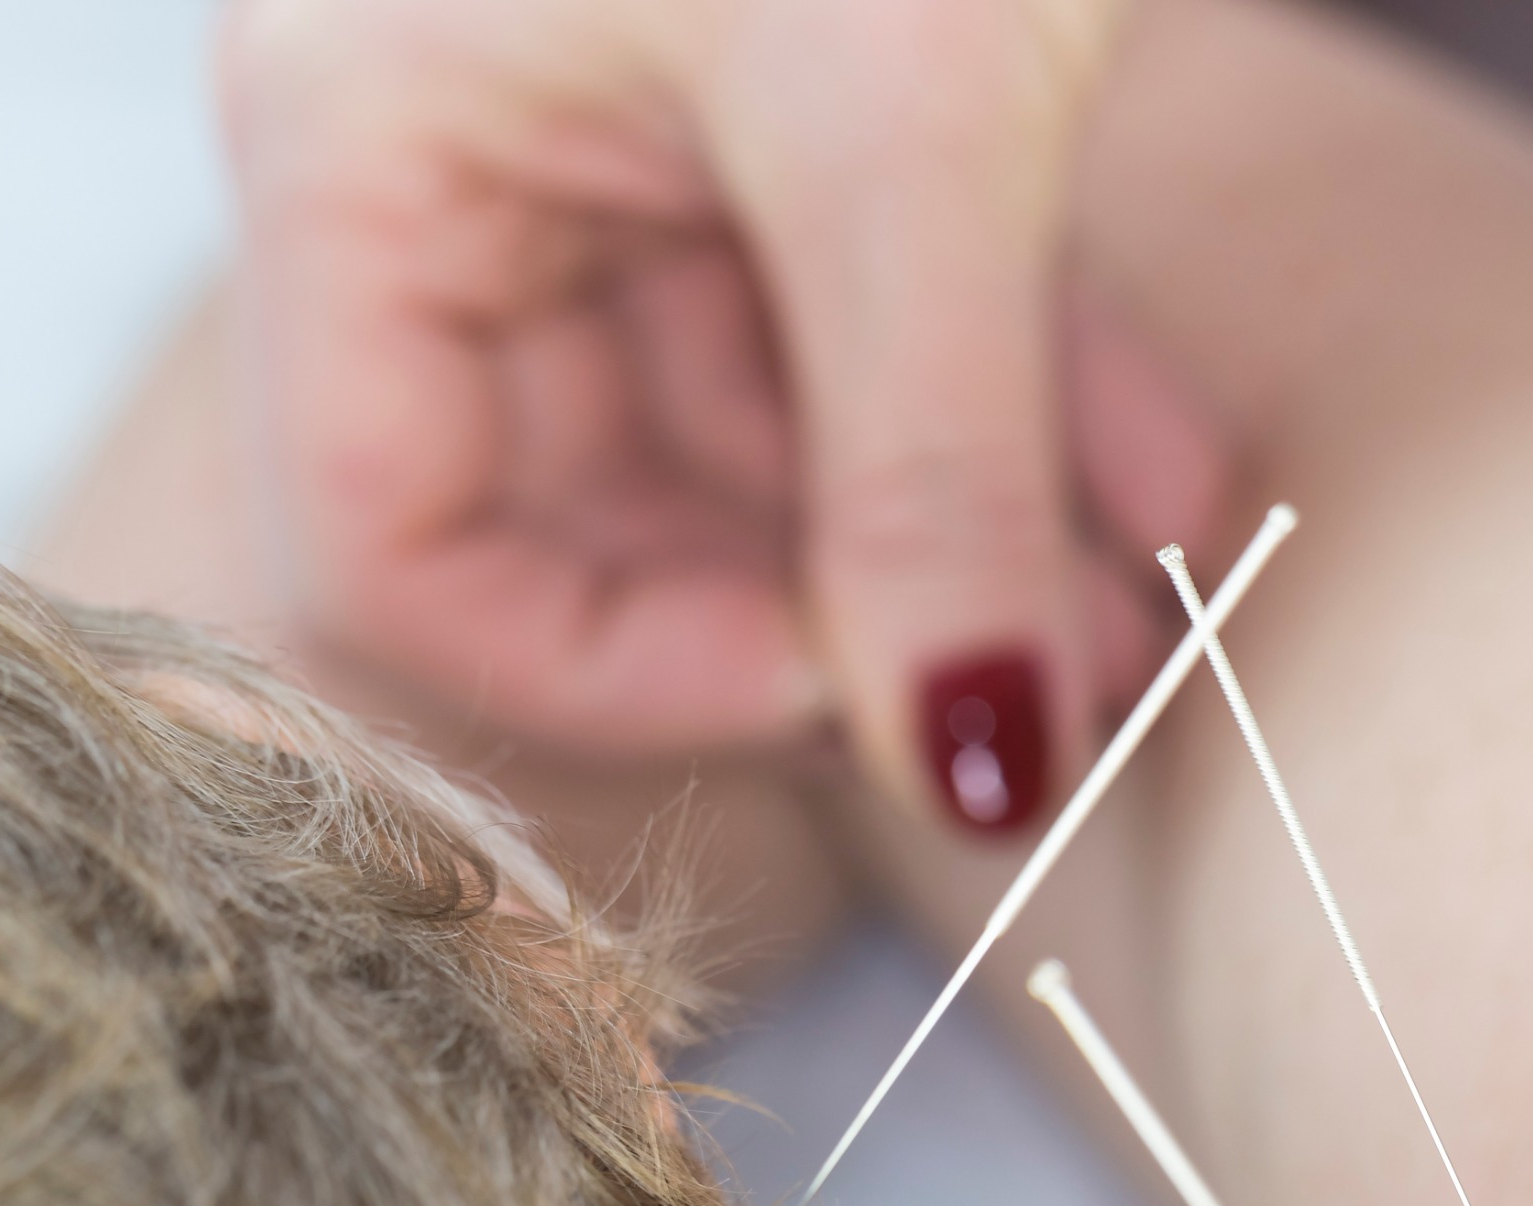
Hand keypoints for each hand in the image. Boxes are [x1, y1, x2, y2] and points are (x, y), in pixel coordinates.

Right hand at [221, 0, 1226, 831]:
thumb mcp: (910, 122)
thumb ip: (935, 465)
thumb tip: (983, 779)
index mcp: (364, 143)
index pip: (392, 539)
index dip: (608, 663)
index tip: (837, 689)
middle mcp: (464, 154)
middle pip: (603, 501)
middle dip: (843, 609)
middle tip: (1053, 695)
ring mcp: (626, 128)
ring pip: (770, 424)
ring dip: (965, 527)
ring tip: (1150, 608)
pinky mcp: (787, 100)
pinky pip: (876, 309)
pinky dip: (1019, 396)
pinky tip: (1168, 481)